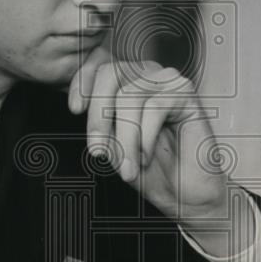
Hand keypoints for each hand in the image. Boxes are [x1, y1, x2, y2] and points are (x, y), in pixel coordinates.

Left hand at [67, 44, 235, 236]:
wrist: (184, 194)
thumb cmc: (150, 169)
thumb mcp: (113, 147)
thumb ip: (99, 125)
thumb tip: (83, 108)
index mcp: (126, 82)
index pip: (98, 67)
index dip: (81, 83)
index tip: (74, 110)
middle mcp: (146, 74)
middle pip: (110, 74)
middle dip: (98, 115)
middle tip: (96, 151)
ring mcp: (167, 80)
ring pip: (130, 96)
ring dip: (124, 138)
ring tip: (128, 168)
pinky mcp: (186, 92)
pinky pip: (154, 107)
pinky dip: (145, 138)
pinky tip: (147, 157)